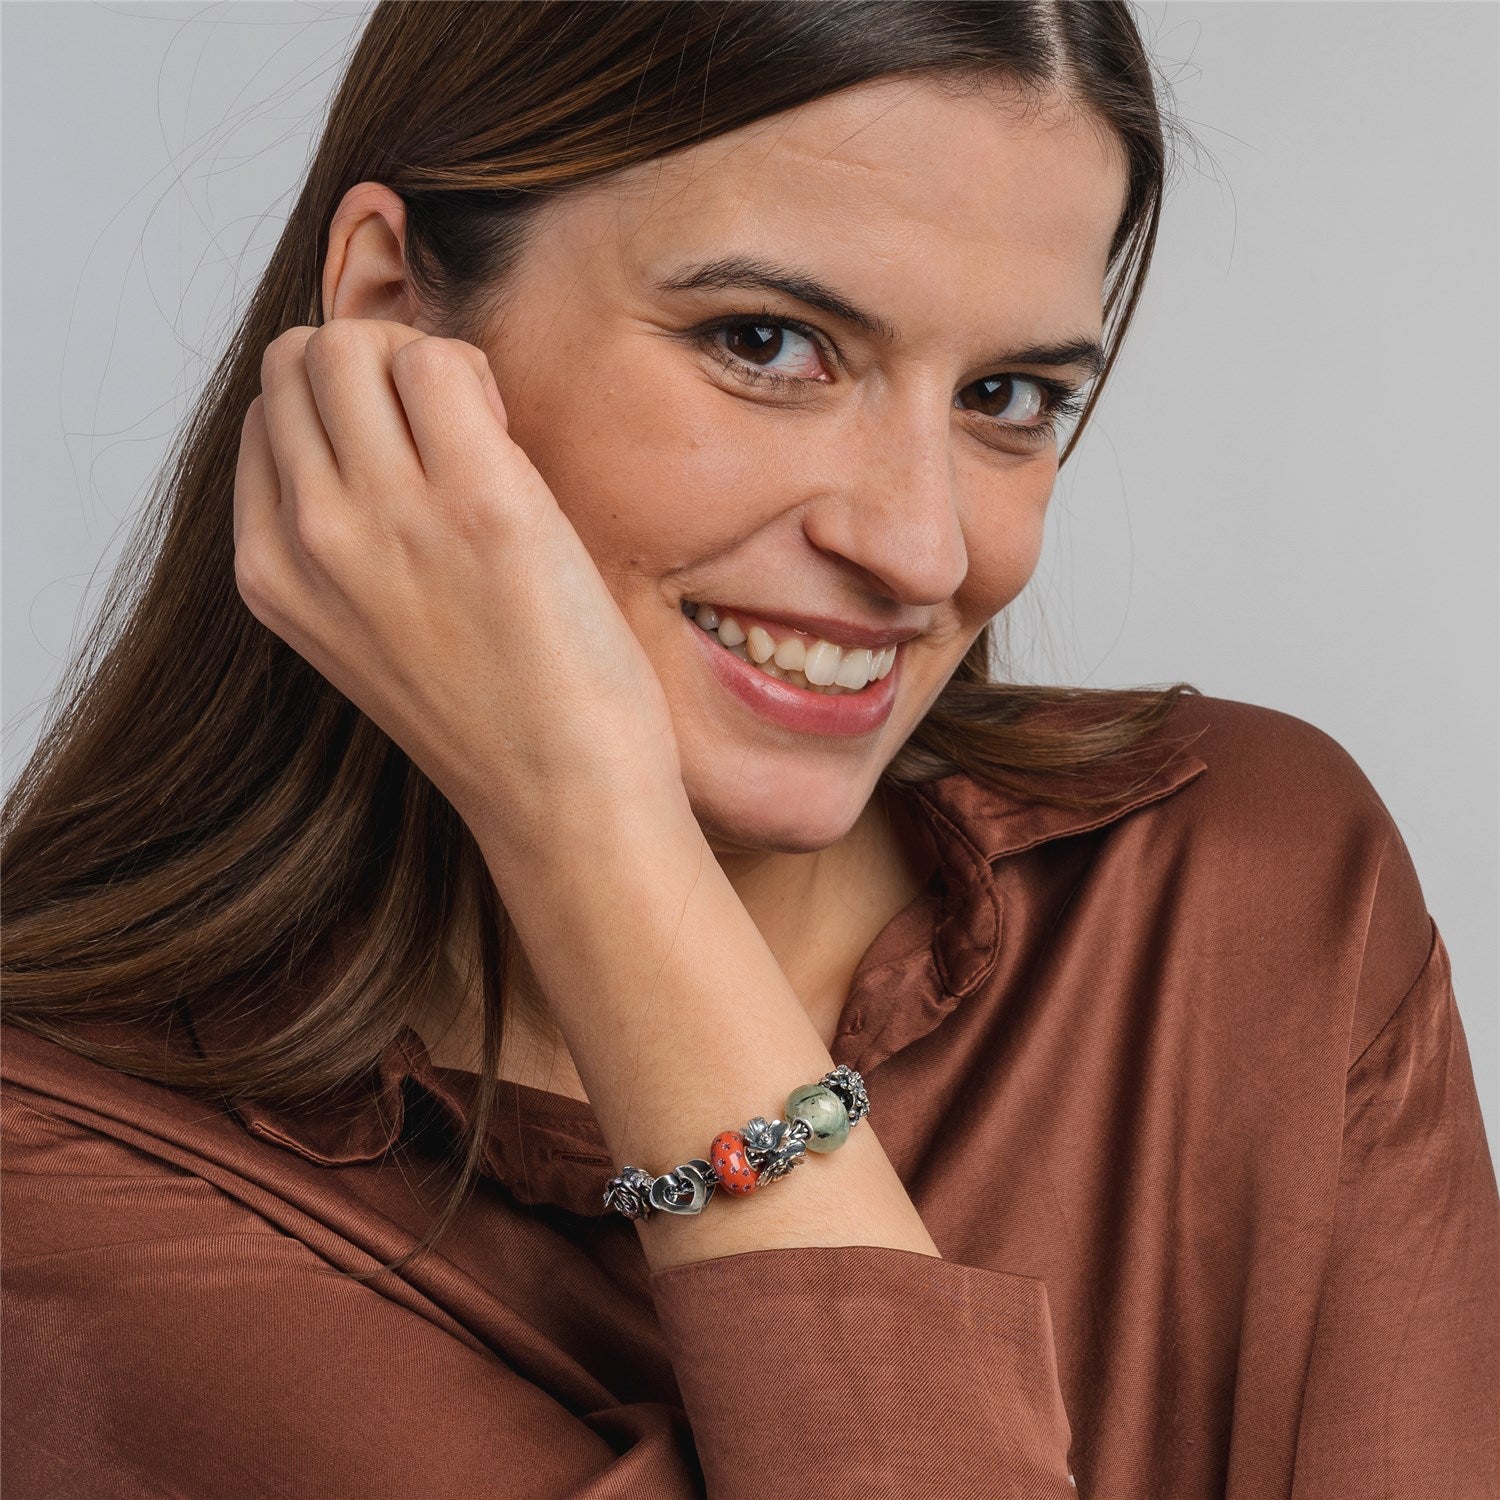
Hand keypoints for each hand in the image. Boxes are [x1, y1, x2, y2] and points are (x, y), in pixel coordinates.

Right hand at [233, 318, 684, 863]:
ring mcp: (386, 516)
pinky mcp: (478, 502)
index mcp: (273, 571)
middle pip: (300, 359)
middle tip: (446, 431)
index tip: (407, 459)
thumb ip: (346, 534)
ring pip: (355, 343)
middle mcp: (310, 536)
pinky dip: (475, 375)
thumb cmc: (494, 718)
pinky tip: (510, 444)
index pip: (271, 413)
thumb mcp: (370, 630)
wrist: (560, 798)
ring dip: (423, 362)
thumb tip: (378, 419)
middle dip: (375, 366)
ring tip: (480, 435)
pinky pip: (441, 363)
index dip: (344, 409)